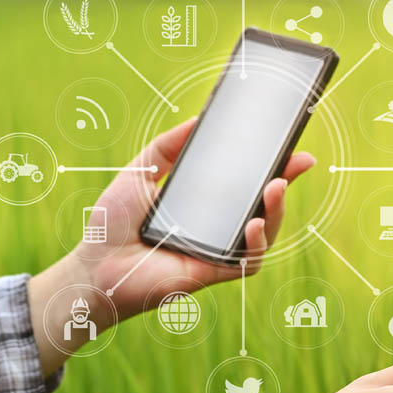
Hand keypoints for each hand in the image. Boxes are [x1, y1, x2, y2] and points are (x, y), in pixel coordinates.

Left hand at [29, 118, 314, 375]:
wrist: (94, 264)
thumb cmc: (113, 222)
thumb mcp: (139, 171)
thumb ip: (167, 147)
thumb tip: (198, 119)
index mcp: (201, 203)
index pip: (243, 182)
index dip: (271, 166)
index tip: (290, 147)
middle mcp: (214, 227)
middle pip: (262, 207)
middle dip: (286, 183)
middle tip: (298, 162)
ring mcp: (216, 251)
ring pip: (264, 234)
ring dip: (277, 212)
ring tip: (275, 188)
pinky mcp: (213, 273)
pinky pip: (248, 262)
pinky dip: (257, 244)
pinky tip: (254, 225)